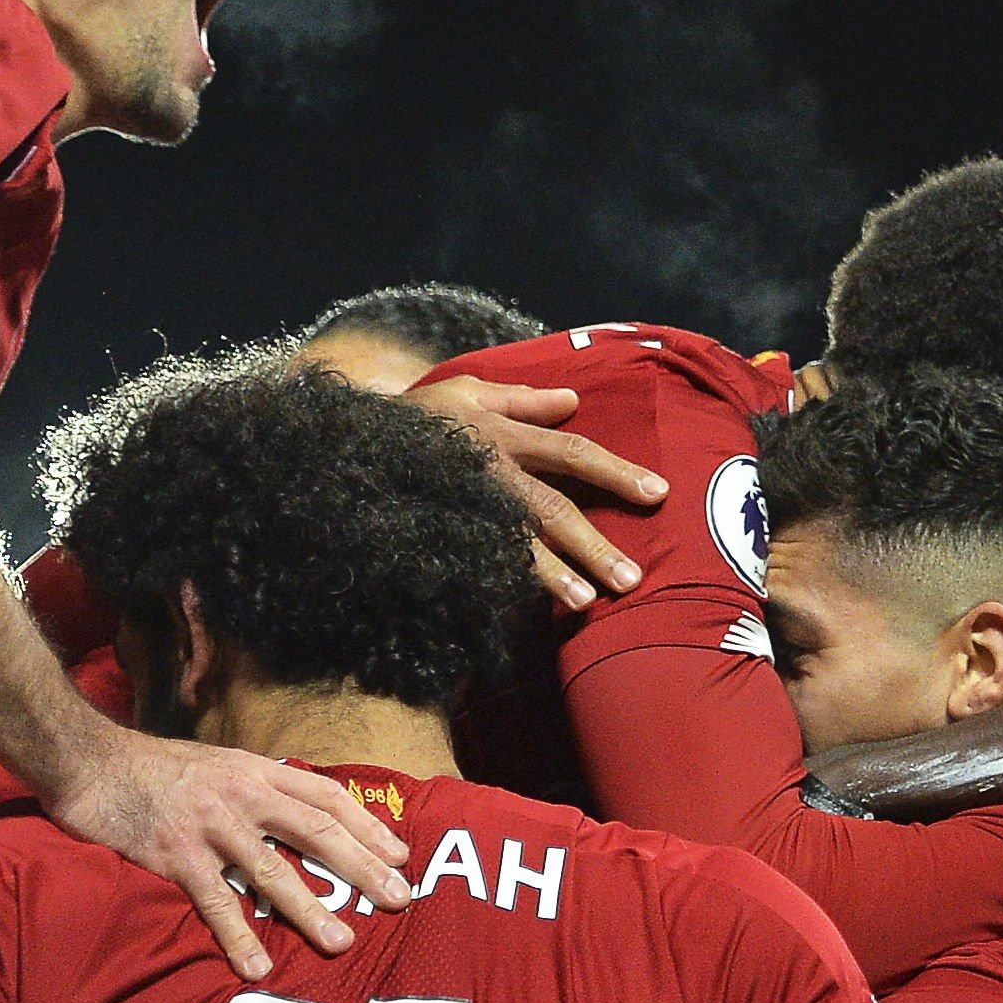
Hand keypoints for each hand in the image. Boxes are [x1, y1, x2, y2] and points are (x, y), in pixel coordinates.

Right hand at [45, 723, 407, 978]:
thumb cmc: (153, 768)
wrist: (91, 761)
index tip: (399, 855)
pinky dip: (239, 937)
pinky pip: (216, 902)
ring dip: (311, 909)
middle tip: (398, 900)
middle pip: (316, 831)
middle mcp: (242, 794)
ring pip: (274, 870)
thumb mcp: (216, 764)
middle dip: (361, 867)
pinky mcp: (177, 855)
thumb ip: (255, 788)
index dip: (366, 825)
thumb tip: (295, 816)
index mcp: (255, 771)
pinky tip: (258, 968)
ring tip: (341, 942)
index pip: (326, 796)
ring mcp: (211, 825)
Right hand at [402, 377, 667, 610]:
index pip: (571, 453)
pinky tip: (528, 610)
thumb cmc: (413, 417)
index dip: (616, 472)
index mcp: (501, 435)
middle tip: (632, 578)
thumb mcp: (465, 393)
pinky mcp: (440, 533)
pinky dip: (505, 583)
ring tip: (585, 603)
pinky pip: (479, 560)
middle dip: (593, 544)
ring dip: (552, 575)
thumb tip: (571, 400)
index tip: (657, 494)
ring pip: (516, 543)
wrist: (345, 445)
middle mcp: (488, 472)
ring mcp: (463, 507)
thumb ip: (521, 399)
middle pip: (552, 508)